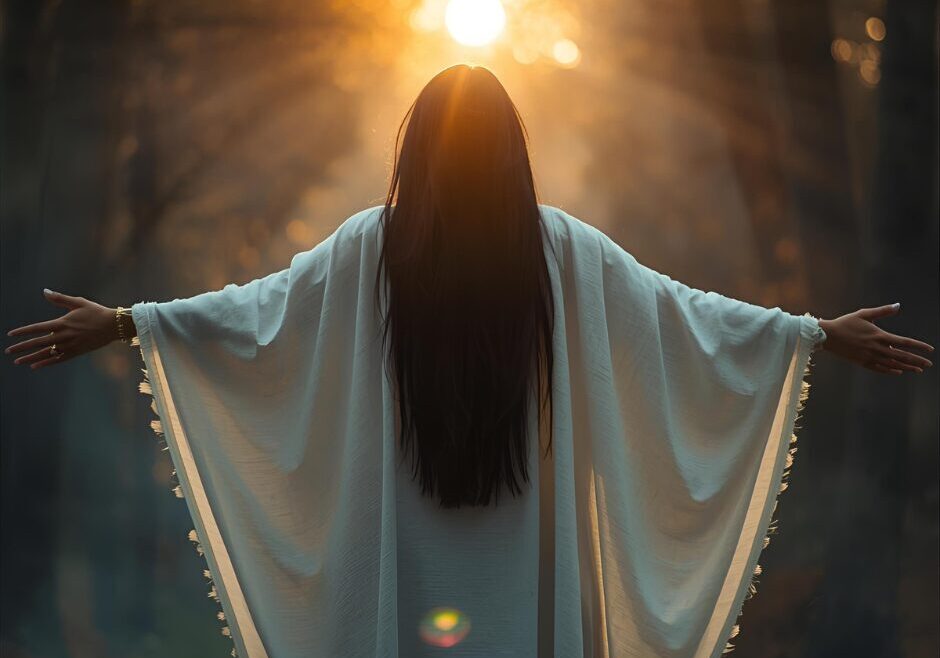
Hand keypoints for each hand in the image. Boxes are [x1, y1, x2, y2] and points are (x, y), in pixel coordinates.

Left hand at [4, 289, 117, 369]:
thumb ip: (59, 298)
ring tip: (18, 362)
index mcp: (63, 323)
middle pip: (39, 343)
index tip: (10, 335)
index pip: (38, 328)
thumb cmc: (96, 312)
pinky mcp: (76, 352)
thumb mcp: (78, 302)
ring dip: (31, 358)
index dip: (23, 332)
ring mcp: (70, 346)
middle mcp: (64, 336)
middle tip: (8, 351)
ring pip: (46, 353)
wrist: (113, 326)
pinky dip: (46, 363)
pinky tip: (35, 366)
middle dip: (22, 347)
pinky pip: (58, 359)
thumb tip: (44, 291)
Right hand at [819, 303, 933, 374]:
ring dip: (906, 367)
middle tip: (928, 364)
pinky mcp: (862, 362)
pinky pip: (879, 368)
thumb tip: (898, 305)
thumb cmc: (845, 322)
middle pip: (901, 356)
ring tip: (918, 370)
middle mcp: (876, 348)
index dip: (918, 346)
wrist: (827, 336)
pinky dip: (890, 370)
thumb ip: (882, 311)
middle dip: (916, 360)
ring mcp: (869, 356)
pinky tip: (898, 371)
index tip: (930, 350)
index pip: (904, 342)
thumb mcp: (864, 314)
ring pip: (892, 364)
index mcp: (879, 335)